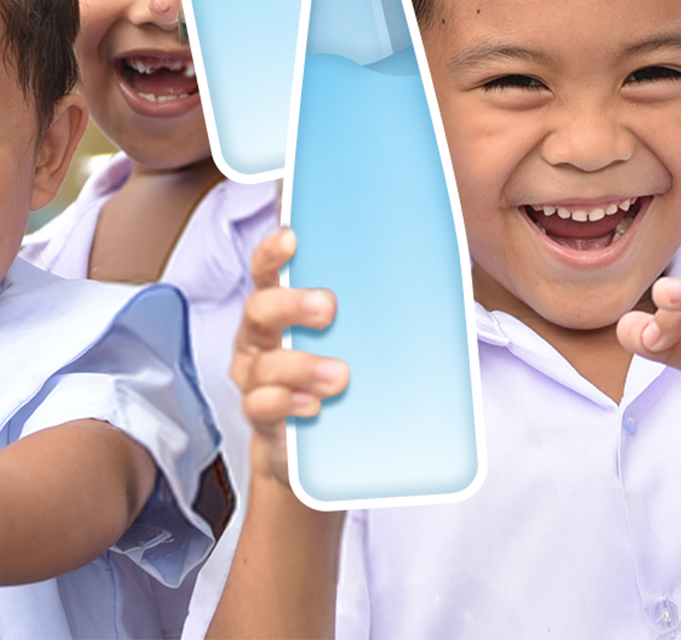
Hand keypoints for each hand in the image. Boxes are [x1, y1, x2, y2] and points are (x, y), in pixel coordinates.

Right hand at [229, 227, 345, 488]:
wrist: (302, 442)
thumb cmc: (328, 370)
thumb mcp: (345, 337)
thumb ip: (363, 310)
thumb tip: (425, 280)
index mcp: (276, 308)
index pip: (265, 272)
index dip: (272, 254)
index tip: (292, 238)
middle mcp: (257, 337)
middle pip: (259, 309)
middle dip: (292, 305)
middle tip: (329, 307)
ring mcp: (254, 376)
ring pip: (266, 364)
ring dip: (303, 366)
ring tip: (339, 375)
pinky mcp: (259, 414)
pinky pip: (261, 406)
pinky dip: (287, 403)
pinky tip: (312, 406)